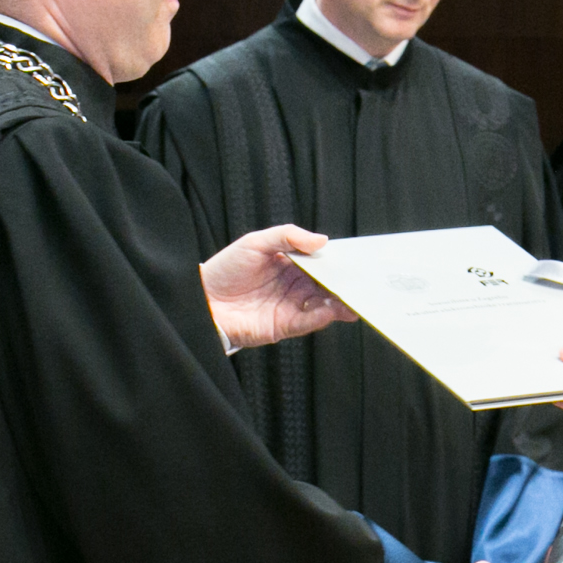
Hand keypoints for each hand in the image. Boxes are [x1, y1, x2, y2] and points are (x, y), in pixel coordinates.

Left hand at [203, 224, 353, 350]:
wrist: (201, 301)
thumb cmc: (224, 269)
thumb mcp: (255, 242)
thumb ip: (288, 237)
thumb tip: (321, 241)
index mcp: (288, 265)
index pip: (319, 263)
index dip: (336, 262)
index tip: (353, 260)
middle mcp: (292, 286)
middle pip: (326, 285)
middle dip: (343, 283)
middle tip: (361, 280)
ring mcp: (290, 306)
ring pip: (323, 304)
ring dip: (339, 301)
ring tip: (351, 297)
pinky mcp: (284, 326)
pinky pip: (309, 321)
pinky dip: (323, 316)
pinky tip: (332, 308)